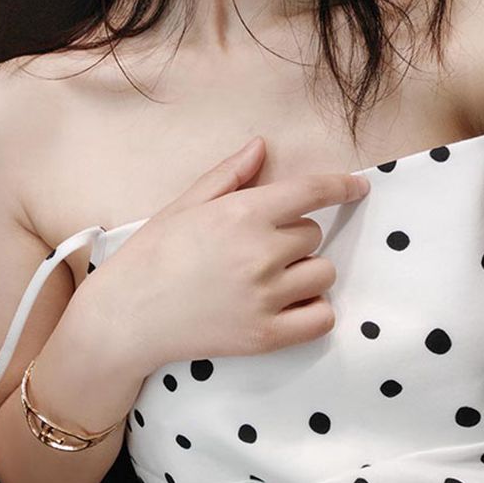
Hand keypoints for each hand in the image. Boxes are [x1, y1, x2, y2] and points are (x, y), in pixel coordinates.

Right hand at [90, 136, 370, 375]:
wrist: (126, 315)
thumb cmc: (151, 253)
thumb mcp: (185, 204)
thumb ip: (229, 175)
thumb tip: (262, 146)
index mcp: (242, 214)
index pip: (311, 192)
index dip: (340, 185)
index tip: (357, 186)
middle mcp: (261, 254)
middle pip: (312, 234)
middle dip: (290, 234)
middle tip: (252, 246)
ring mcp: (266, 298)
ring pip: (322, 273)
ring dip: (304, 270)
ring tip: (266, 277)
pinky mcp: (266, 336)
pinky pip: (322, 317)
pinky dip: (312, 308)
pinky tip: (284, 304)